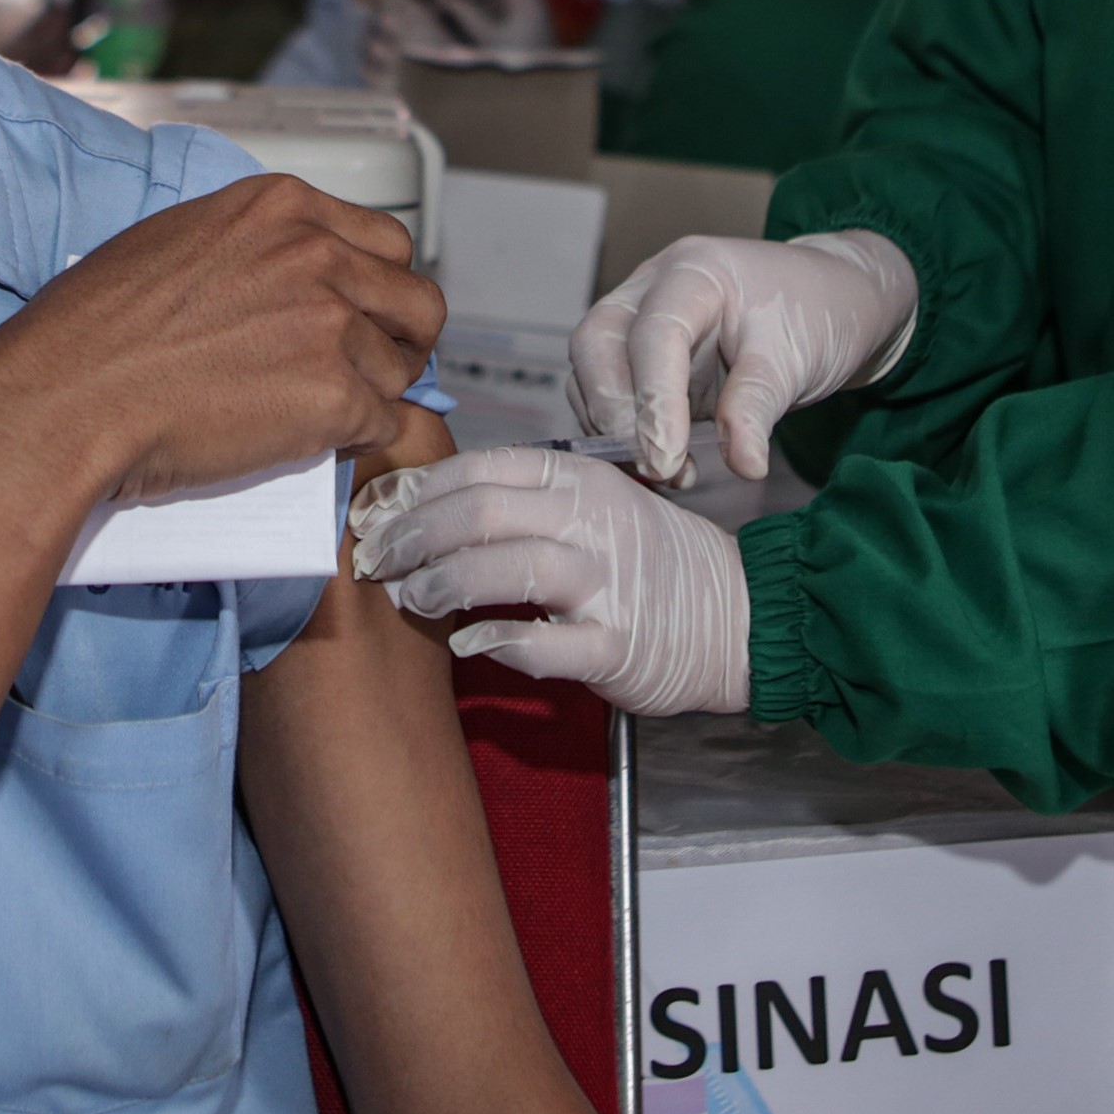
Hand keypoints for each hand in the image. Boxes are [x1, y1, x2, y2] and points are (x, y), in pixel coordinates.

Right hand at [0, 174, 445, 508]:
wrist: (69, 396)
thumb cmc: (94, 330)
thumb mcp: (178, 241)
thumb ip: (253, 247)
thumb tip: (288, 279)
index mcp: (281, 207)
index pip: (386, 242)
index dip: (377, 288)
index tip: (363, 316)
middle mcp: (317, 254)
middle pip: (416, 298)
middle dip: (399, 339)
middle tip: (365, 371)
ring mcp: (331, 324)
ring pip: (401, 367)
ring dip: (369, 393)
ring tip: (311, 411)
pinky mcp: (333, 395)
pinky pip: (382, 422)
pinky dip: (352, 439)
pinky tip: (303, 441)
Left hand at [348, 447, 749, 715]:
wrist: (740, 616)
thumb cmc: (648, 561)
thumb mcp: (593, 507)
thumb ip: (520, 502)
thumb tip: (417, 507)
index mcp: (579, 478)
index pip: (480, 467)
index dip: (414, 490)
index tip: (372, 515)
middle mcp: (593, 521)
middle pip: (482, 512)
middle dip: (412, 536)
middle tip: (375, 562)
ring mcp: (608, 583)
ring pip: (508, 568)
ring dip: (443, 583)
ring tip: (412, 598)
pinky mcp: (619, 645)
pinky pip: (548, 644)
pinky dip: (499, 643)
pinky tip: (467, 645)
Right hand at [567, 230, 917, 484]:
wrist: (833, 305)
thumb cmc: (816, 315)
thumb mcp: (795, 361)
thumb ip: (757, 408)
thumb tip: (742, 465)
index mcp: (693, 271)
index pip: (654, 332)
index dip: (653, 398)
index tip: (665, 458)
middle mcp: (652, 288)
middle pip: (597, 342)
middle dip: (613, 411)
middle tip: (654, 467)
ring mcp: (640, 320)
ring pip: (592, 371)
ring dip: (615, 429)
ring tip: (669, 475)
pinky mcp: (642, 358)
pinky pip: (608, 394)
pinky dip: (624, 433)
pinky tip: (664, 465)